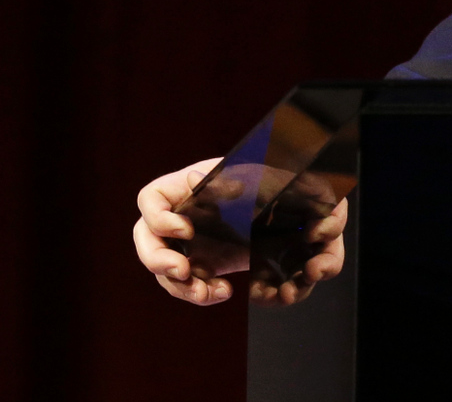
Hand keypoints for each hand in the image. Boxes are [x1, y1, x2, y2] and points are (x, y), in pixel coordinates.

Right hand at [133, 159, 348, 305]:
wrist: (290, 208)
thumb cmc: (269, 182)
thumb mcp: (254, 176)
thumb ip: (225, 178)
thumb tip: (193, 179)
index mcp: (184, 187)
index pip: (150, 199)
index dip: (159, 217)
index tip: (186, 230)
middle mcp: (177, 216)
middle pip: (146, 239)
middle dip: (159, 259)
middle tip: (184, 271)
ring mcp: (184, 243)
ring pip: (164, 269)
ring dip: (181, 286)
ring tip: (207, 292)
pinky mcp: (200, 264)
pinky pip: (188, 284)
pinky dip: (201, 292)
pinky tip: (224, 291)